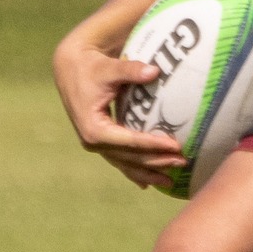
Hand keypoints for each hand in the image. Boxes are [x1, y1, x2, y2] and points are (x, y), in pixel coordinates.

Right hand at [53, 41, 186, 188]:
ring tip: (171, 181)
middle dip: (157, 162)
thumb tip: (155, 71)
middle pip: (130, 157)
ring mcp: (95, 145)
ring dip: (148, 173)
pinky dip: (135, 172)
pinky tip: (148, 184)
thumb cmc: (90, 68)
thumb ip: (130, 70)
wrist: (70, 69)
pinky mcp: (99, 143)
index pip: (130, 141)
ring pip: (125, 164)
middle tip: (183, 162)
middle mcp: (92, 142)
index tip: (176, 147)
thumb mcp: (109, 68)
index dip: (154, 145)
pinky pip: (120, 161)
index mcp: (94, 128)